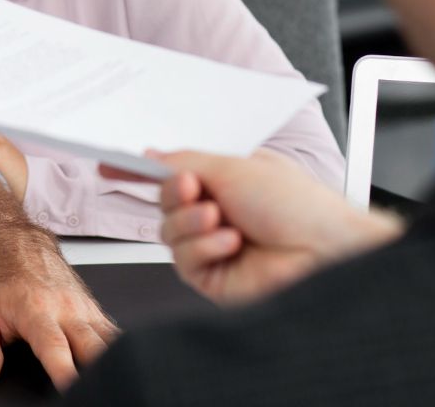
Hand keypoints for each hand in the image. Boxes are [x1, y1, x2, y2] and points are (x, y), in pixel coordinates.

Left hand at [0, 228, 117, 389]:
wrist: (14, 243)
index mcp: (34, 309)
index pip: (54, 345)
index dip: (64, 370)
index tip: (71, 389)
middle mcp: (65, 306)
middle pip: (93, 345)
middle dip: (98, 371)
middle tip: (94, 390)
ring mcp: (83, 306)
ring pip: (109, 339)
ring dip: (112, 360)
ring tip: (110, 381)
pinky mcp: (93, 308)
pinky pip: (112, 332)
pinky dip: (117, 349)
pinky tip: (116, 365)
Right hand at [155, 149, 401, 304]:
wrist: (324, 249)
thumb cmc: (296, 204)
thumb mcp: (232, 167)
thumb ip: (182, 161)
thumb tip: (150, 157)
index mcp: (225, 181)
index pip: (173, 174)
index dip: (141, 171)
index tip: (110, 165)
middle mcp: (219, 212)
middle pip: (165, 203)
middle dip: (174, 193)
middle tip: (191, 186)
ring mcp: (215, 245)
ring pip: (169, 232)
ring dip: (190, 222)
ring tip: (218, 218)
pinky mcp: (215, 277)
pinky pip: (184, 261)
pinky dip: (202, 247)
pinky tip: (230, 243)